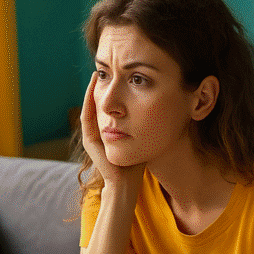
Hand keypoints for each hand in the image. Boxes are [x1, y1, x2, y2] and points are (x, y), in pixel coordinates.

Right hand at [80, 72, 143, 189]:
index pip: (109, 105)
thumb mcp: (145, 135)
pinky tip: (95, 86)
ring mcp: (92, 136)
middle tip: (107, 67)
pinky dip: (89, 100)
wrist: (128, 185)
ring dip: (93, 89)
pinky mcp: (89, 141)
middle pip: (98, 103)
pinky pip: (87, 116)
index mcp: (109, 130)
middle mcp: (98, 131)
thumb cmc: (140, 163)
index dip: (113, 88)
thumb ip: (148, 121)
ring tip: (99, 72)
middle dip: (103, 85)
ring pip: (90, 107)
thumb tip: (167, 104)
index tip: (120, 73)